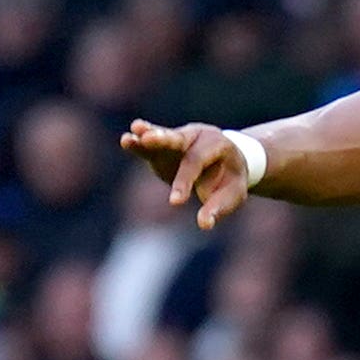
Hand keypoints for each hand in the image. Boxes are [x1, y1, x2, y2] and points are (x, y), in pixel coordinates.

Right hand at [120, 118, 259, 229]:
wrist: (227, 162)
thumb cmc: (230, 179)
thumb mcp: (233, 194)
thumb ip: (219, 208)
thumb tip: (204, 224)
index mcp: (217, 145)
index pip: (196, 161)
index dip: (184, 181)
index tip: (175, 202)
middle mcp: (196, 136)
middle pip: (177, 138)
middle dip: (161, 139)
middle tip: (147, 139)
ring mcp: (178, 139)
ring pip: (161, 136)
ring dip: (145, 135)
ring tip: (128, 137)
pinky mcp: (163, 148)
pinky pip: (149, 145)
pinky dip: (138, 143)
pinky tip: (126, 140)